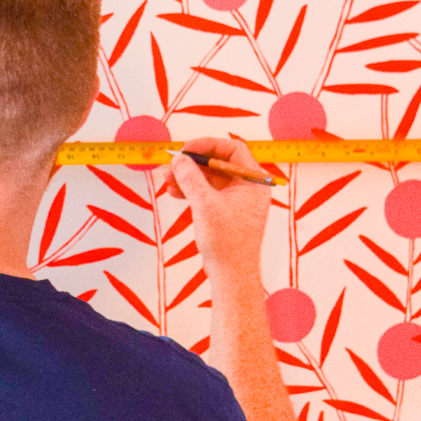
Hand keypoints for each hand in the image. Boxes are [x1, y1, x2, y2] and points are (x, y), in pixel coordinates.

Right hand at [161, 136, 271, 278]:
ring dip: (188, 177)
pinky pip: (208, 192)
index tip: (186, 149)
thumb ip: (191, 177)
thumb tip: (178, 158)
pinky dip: (192, 190)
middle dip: (193, 163)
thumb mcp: (205, 204)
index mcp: (253, 181)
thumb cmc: (226, 242)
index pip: (232, 149)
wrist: (231, 275)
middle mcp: (248, 187)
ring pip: (210, 178)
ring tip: (167, 180)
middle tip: (172, 166)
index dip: (208, 145)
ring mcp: (237, 200)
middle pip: (218, 162)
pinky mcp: (226, 212)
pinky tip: (174, 192)